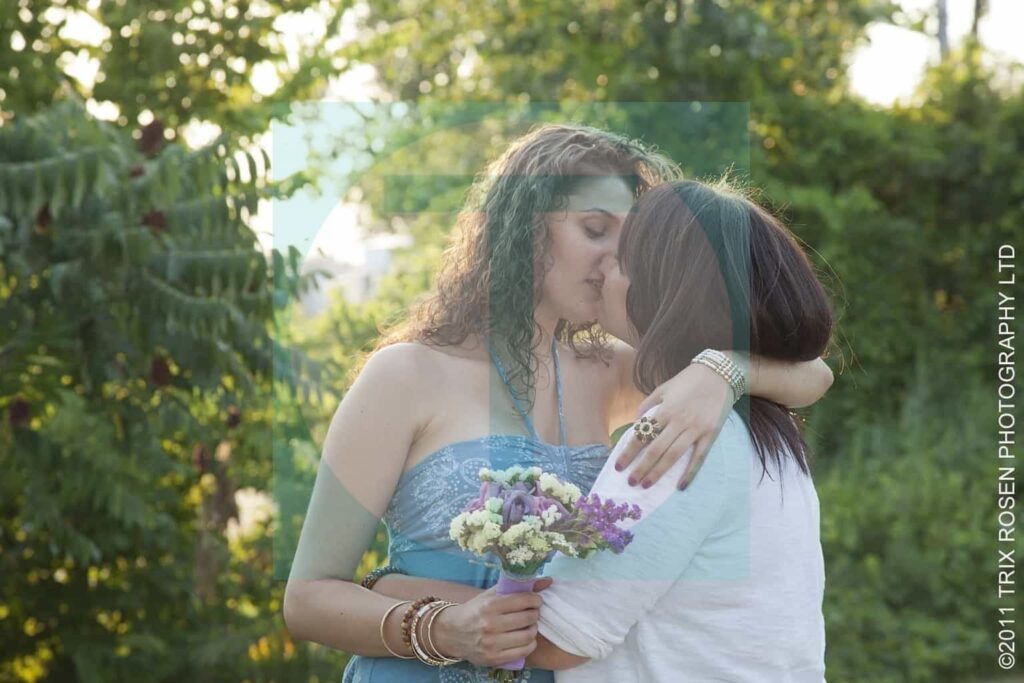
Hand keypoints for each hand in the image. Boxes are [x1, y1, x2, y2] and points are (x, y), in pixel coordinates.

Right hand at [432, 577, 551, 666]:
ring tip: (529, 625)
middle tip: (532, 612)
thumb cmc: (475, 610)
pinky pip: (523, 651)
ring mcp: (492, 643)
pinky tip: (526, 638)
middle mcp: (490, 624)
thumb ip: (517, 587)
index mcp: (490, 605)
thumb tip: (548, 581)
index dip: (535, 599)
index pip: (524, 600)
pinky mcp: (494, 658)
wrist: (453, 633)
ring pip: (528, 635)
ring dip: (533, 629)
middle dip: (534, 613)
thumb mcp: (492, 595)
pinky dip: (530, 644)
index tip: (536, 600)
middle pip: (528, 618)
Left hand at [613, 363, 732, 489]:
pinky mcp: (710, 434)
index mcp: (665, 410)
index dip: (628, 452)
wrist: (719, 374)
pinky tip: (681, 486)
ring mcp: (695, 429)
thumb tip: (635, 425)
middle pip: (656, 450)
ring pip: (674, 456)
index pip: (642, 435)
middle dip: (641, 468)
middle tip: (631, 482)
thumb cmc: (688, 381)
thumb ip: (647, 406)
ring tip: (646, 485)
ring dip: (659, 472)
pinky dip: (690, 473)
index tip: (619, 466)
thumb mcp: (663, 388)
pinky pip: (699, 457)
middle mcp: (678, 421)